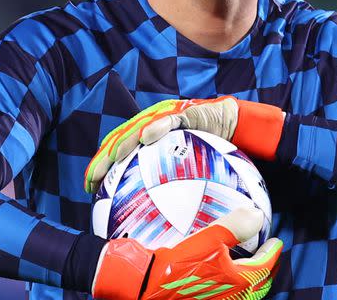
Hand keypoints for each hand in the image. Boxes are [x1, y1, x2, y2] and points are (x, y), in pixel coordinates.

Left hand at [84, 97, 284, 193]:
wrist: (244, 131)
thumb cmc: (220, 158)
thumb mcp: (196, 178)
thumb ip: (179, 193)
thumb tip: (163, 226)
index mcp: (155, 142)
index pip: (123, 153)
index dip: (105, 166)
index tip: (91, 187)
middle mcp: (158, 128)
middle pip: (124, 139)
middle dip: (106, 157)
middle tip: (94, 178)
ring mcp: (172, 117)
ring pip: (141, 127)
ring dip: (125, 141)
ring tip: (113, 158)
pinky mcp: (188, 111)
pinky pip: (171, 119)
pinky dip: (158, 127)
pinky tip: (147, 138)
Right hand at [91, 207, 282, 299]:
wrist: (143, 285)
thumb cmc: (175, 263)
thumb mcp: (206, 239)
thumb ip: (233, 226)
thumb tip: (256, 215)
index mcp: (237, 281)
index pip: (264, 268)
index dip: (272, 253)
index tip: (276, 241)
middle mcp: (230, 296)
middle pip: (257, 285)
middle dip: (265, 269)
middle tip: (267, 253)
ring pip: (242, 292)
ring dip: (249, 278)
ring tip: (247, 262)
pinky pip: (225, 292)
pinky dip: (232, 282)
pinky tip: (219, 271)